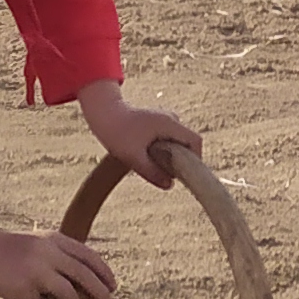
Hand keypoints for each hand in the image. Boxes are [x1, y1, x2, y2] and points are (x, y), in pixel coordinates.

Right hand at [0, 212, 118, 298]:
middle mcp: (49, 252)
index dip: (105, 272)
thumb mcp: (33, 244)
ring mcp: (35, 270)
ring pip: (69, 295)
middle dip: (102, 293)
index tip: (114, 285)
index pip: (88, 256)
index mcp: (54, 239)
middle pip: (85, 275)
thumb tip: (74, 275)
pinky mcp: (21, 288)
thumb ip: (52, 254)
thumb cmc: (2, 248)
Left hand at [77, 79, 195, 190]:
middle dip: (183, 161)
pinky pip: (169, 139)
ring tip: (157, 168)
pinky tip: (150, 159)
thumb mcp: (133, 157)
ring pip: (178, 142)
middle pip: (188, 143)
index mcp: (169, 124)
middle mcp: (171, 119)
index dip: (196, 160)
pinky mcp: (157, 122)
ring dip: (173, 156)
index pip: (195, 141)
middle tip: (170, 176)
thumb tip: (170, 185)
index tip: (187, 175)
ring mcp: (164, 119)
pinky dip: (165, 151)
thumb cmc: (116, 132)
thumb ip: (152, 172)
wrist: (102, 112)